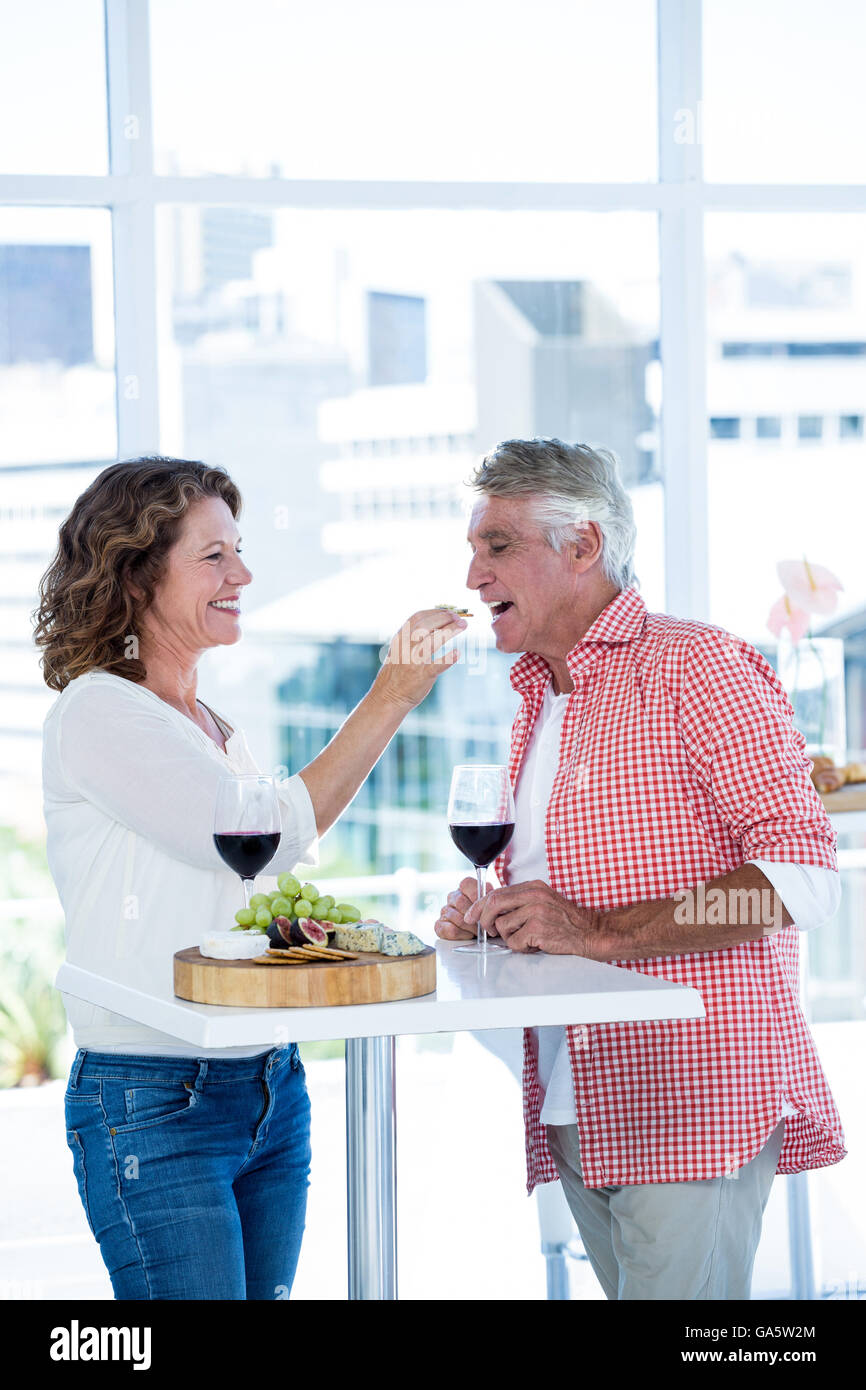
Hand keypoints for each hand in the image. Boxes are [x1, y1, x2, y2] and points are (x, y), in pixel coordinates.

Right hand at [374, 608, 466, 710]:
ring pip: (432, 640)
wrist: (387, 697)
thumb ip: (411, 638)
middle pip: (426, 625)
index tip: (448, 611)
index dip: (435, 612)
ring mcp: (413, 661)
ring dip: (450, 630)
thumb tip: (434, 624)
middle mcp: (405, 647)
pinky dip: (448, 658)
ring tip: (463, 626)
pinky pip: (436, 665)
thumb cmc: (396, 673)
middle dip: (444, 618)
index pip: (418, 617)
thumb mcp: (399, 651)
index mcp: (400, 639)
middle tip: (459, 618)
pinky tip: (457, 653)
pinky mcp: (421, 675)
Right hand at [434, 875, 491, 941]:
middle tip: (486, 923)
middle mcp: (453, 897)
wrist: (486, 929)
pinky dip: (462, 934)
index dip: (476, 896)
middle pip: (461, 902)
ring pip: (457, 918)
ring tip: (480, 931)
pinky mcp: (440, 925)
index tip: (486, 906)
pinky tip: (469, 934)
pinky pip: (450, 929)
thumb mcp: (494, 903)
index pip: (466, 884)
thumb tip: (489, 896)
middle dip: (476, 916)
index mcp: (465, 887)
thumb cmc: (489, 915)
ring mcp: (445, 911)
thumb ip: (490, 896)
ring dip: (472, 927)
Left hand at [462, 879, 603, 955]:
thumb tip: (491, 911)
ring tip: (526, 938)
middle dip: (484, 920)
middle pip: (494, 904)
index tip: (471, 916)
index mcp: (533, 887)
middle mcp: (534, 896)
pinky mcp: (538, 929)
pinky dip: (521, 948)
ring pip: (502, 926)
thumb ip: (520, 902)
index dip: (480, 905)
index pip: (497, 892)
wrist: (590, 933)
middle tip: (488, 931)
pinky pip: (514, 942)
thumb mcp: (543, 902)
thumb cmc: (565, 921)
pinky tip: (534, 944)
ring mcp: (536, 911)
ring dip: (510, 938)